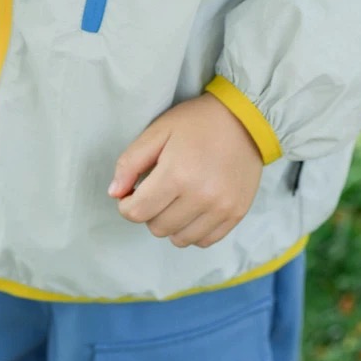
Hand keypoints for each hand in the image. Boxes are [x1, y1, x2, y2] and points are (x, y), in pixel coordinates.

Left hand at [108, 92, 265, 248]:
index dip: (127, 205)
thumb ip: (130, 162)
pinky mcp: (236, 214)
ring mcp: (221, 208)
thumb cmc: (197, 122)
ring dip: (171, 224)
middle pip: (157, 228)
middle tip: (158, 190)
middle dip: (150, 212)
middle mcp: (201, 196)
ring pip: (180, 239)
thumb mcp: (158, 131)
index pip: (136, 213)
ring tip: (177, 200)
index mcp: (176, 174)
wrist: (245, 119)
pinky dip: (193, 230)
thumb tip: (115, 194)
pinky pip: (204, 241)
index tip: (132, 192)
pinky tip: (194, 209)